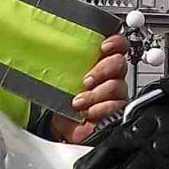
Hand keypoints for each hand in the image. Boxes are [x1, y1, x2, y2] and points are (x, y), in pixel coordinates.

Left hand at [55, 32, 129, 147]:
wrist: (64, 126)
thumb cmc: (65, 98)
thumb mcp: (61, 76)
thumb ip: (64, 61)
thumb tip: (48, 50)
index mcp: (101, 61)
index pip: (118, 45)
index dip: (116, 42)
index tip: (104, 47)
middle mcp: (112, 76)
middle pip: (119, 63)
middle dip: (102, 70)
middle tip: (86, 81)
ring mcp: (117, 94)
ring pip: (118, 86)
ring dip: (96, 93)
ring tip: (79, 102)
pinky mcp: (117, 112)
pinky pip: (117, 106)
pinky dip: (100, 109)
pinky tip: (88, 112)